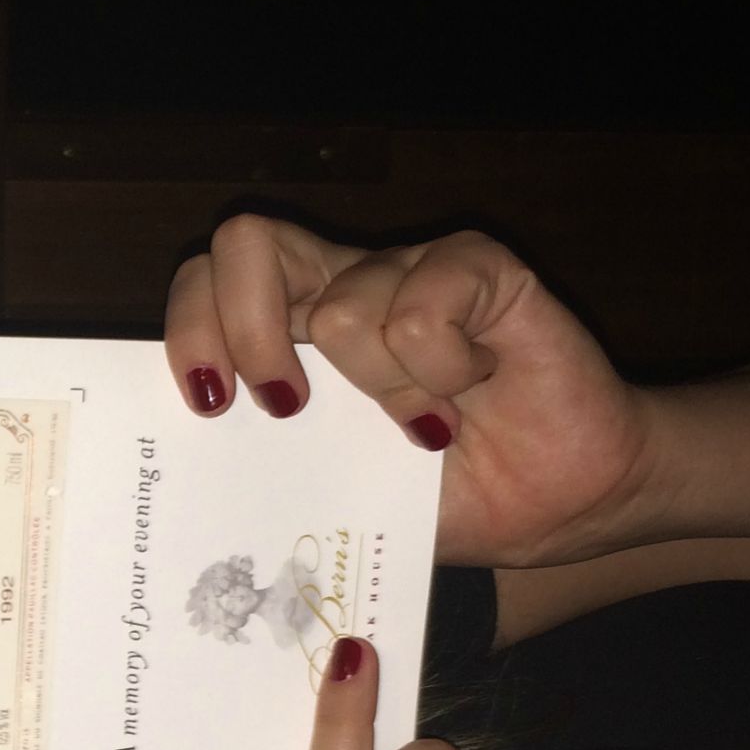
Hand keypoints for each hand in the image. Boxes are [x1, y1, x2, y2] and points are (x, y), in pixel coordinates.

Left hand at [167, 215, 659, 568]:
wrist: (557, 504)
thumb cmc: (442, 498)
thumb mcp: (334, 497)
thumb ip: (271, 473)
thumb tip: (193, 494)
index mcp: (293, 334)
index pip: (206, 282)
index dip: (192, 332)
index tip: (214, 407)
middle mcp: (343, 287)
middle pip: (245, 244)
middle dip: (246, 332)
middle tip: (287, 409)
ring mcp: (409, 270)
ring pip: (342, 308)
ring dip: (383, 393)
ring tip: (427, 429)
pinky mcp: (479, 267)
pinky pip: (423, 308)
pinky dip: (442, 371)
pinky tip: (474, 385)